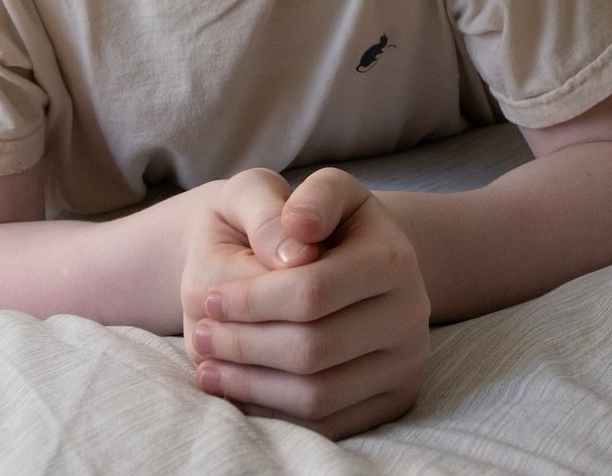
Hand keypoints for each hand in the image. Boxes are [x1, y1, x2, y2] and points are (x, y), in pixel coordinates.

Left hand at [181, 167, 429, 438]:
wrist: (354, 253)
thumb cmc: (318, 219)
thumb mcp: (315, 186)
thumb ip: (306, 199)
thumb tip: (293, 241)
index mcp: (393, 257)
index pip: (312, 292)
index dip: (252, 300)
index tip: (209, 297)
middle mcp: (410, 314)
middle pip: (313, 349)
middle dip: (245, 345)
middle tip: (201, 334)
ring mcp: (405, 364)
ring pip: (318, 395)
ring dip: (251, 384)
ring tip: (209, 364)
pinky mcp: (393, 401)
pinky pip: (327, 425)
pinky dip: (274, 411)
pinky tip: (236, 387)